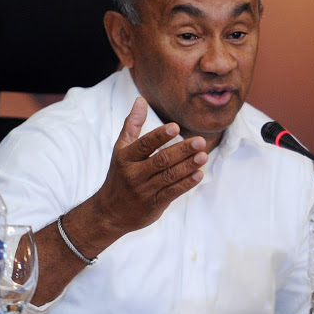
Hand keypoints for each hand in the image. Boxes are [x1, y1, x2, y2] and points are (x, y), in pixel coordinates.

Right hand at [95, 97, 207, 235]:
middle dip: (182, 150)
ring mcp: (144, 191)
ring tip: (203, 155)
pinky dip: (186, 184)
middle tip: (200, 141)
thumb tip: (140, 100)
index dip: (160, 136)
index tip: (176, 127)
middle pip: (161, 160)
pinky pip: (172, 193)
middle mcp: (134, 174)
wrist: (110, 213)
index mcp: (126, 157)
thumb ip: (132, 125)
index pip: (144, 144)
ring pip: (169, 176)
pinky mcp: (154, 205)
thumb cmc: (119, 175)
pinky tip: (199, 174)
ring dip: (187, 166)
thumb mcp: (121, 149)